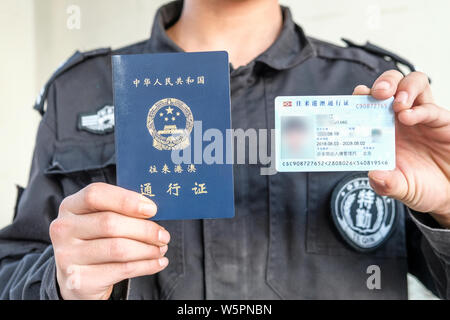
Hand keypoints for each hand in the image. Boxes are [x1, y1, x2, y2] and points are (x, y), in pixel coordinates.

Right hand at [50, 183, 169, 299]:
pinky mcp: (79, 280)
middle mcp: (63, 229)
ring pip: (118, 248)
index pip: (95, 194)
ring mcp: (67, 256)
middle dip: (144, 229)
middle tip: (163, 235)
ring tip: (161, 249)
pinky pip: (122, 270)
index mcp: (70, 206)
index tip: (151, 209)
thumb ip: (119, 210)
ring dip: (148, 249)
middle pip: (110, 223)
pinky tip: (157, 262)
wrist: (76, 278)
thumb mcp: (99, 220)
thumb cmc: (95, 241)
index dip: (126, 200)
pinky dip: (146, 265)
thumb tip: (152, 209)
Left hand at [353, 70, 449, 226]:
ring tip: (398, 104)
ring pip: (414, 83)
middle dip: (383, 83)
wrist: (448, 192)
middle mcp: (400, 117)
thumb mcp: (400, 189)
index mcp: (382, 128)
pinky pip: (431, 108)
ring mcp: (421, 116)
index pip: (369, 103)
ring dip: (403, 88)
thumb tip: (373, 175)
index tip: (353, 99)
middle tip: (378, 93)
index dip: (360, 97)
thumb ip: (386, 184)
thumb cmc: (420, 186)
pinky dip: (419, 110)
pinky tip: (409, 117)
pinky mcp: (441, 122)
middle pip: (391, 84)